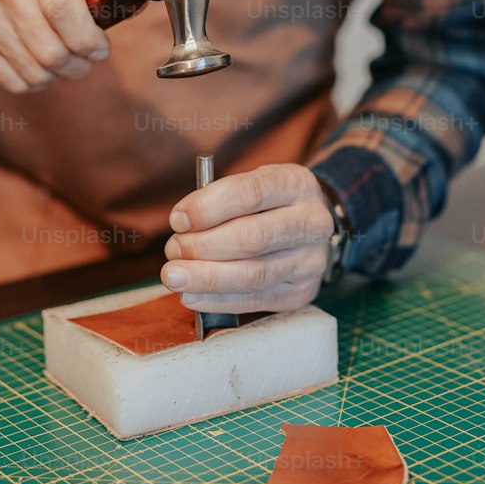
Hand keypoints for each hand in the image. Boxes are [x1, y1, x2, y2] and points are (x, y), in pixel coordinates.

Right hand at [0, 0, 112, 92]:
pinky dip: (35, 84)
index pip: (63, 8)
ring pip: (35, 73)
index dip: (88, 39)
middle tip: (84, 61)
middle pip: (52, 50)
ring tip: (61, 62)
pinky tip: (37, 65)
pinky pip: (15, 83)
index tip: (100, 49)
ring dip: (58, 76)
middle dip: (79, 66)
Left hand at [161, 163, 334, 314]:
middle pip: (252, 238)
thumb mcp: (253, 183)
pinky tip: (191, 295)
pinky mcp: (301, 292)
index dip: (208, 208)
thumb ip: (220, 199)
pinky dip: (217, 300)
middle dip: (203, 246)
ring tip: (174, 276)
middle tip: (172, 250)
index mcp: (296, 184)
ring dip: (206, 277)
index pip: (250, 193)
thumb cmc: (268, 203)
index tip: (177, 220)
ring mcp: (310, 261)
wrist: (309, 228)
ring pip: (253, 274)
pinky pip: (254, 299)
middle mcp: (311, 223)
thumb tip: (183, 226)